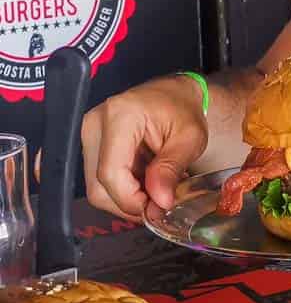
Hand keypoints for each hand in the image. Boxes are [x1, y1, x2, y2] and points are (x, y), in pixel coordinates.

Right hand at [81, 76, 208, 219]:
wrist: (176, 94)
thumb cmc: (184, 110)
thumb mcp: (190, 139)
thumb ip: (171, 169)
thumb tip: (159, 202)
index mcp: (119, 115)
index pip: (111, 173)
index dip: (132, 199)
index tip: (157, 207)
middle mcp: (95, 124)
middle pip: (99, 186)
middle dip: (130, 203)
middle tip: (160, 202)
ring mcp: (89, 134)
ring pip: (96, 188)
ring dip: (127, 198)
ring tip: (155, 189)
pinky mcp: (90, 145)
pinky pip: (99, 181)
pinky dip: (123, 189)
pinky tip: (144, 181)